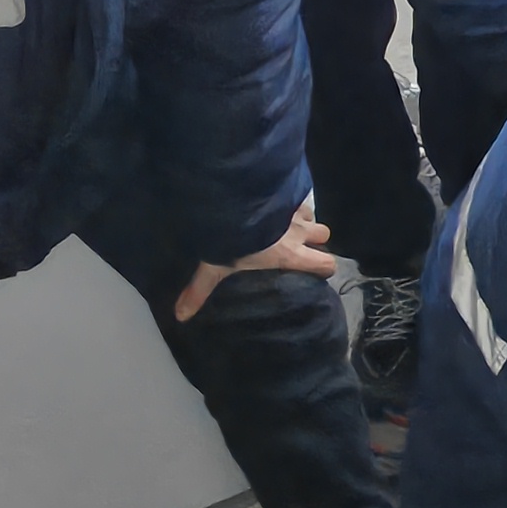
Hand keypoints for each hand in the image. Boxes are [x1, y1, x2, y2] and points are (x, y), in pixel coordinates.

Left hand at [175, 204, 335, 321]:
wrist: (236, 201)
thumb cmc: (234, 239)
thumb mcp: (216, 267)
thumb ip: (200, 290)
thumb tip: (181, 316)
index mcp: (289, 254)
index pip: (325, 263)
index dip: (322, 267)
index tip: (311, 271)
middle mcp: (300, 231)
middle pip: (324, 235)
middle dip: (314, 240)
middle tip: (296, 245)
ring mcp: (296, 209)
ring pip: (312, 216)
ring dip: (303, 221)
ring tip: (285, 224)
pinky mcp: (287, 190)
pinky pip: (298, 197)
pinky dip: (291, 202)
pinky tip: (276, 203)